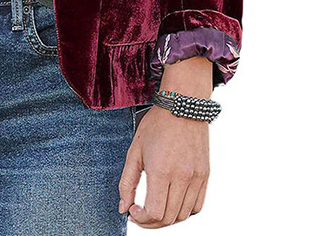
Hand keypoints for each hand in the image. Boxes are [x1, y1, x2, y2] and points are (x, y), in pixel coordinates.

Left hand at [118, 57, 211, 227]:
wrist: (182, 106)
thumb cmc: (156, 125)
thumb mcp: (134, 151)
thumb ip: (127, 182)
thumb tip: (124, 207)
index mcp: (162, 171)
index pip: (155, 213)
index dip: (142, 219)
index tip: (133, 212)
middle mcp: (182, 178)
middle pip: (169, 218)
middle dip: (151, 222)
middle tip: (141, 214)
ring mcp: (196, 178)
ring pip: (183, 215)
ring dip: (167, 218)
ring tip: (156, 207)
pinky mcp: (205, 175)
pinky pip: (197, 206)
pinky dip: (184, 211)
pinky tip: (172, 202)